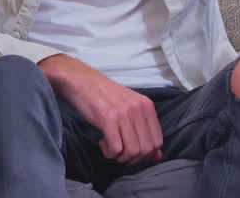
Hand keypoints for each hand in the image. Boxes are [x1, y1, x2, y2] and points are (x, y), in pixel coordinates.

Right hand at [39, 54, 162, 163]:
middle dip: (132, 158)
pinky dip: (109, 152)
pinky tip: (103, 141)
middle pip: (146, 150)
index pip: (157, 141)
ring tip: (110, 146)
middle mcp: (138, 108)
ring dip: (120, 156)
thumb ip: (144, 131)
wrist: (82, 81)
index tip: (131, 151)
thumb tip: (157, 157)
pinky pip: (116, 148)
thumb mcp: (129, 109)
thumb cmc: (105, 96)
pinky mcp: (107, 118)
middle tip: (119, 151)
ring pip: (132, 151)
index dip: (145, 154)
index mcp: (147, 106)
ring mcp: (123, 113)